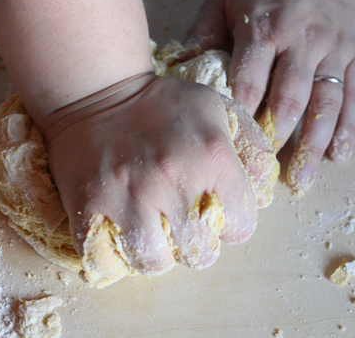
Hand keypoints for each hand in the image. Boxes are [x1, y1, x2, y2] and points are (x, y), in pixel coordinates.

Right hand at [43, 73, 275, 285]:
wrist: (97, 91)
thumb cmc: (162, 104)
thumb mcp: (216, 108)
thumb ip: (249, 144)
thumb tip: (265, 185)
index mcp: (212, 157)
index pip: (241, 227)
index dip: (232, 224)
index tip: (217, 213)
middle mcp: (172, 181)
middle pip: (199, 254)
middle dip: (196, 244)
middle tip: (183, 225)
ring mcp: (127, 197)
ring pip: (155, 263)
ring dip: (157, 253)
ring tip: (153, 232)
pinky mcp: (89, 207)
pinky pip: (108, 260)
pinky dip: (116, 255)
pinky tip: (122, 235)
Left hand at [184, 0, 354, 193]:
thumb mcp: (224, 0)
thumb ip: (203, 36)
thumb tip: (177, 75)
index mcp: (265, 27)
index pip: (250, 80)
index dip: (241, 115)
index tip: (230, 147)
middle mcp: (302, 40)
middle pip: (289, 98)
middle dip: (275, 139)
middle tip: (261, 174)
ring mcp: (332, 50)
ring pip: (325, 103)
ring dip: (313, 145)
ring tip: (301, 181)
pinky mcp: (354, 56)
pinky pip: (354, 95)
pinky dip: (347, 127)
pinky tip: (338, 155)